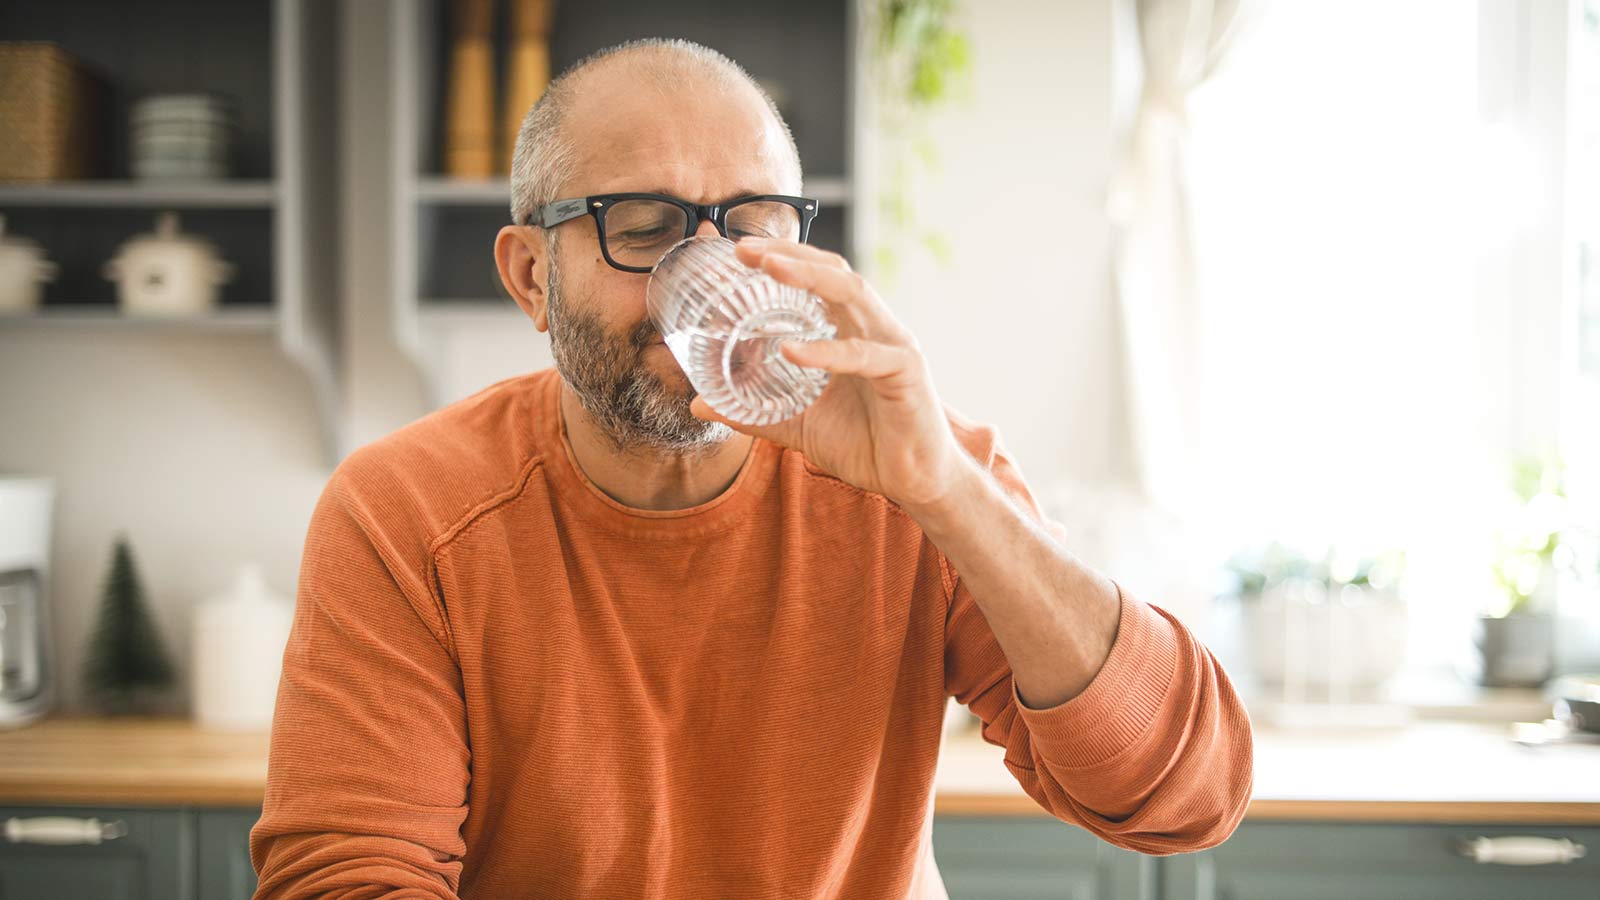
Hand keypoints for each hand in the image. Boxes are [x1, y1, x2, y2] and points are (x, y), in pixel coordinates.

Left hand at [688, 237, 972, 512]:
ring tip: (769, 268)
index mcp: (848, 330)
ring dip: (809, 275)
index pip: (813, 279)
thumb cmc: (865, 444)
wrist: (913, 482)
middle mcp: (872, 327)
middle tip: (742, 248)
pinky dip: (826, 350)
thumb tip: (698, 404)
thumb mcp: (797, 425)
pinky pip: (864, 354)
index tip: (731, 249)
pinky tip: (791, 350)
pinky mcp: (906, 373)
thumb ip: (752, 413)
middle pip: (831, 271)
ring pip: (852, 293)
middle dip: (788, 253)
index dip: (778, 257)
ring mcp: (892, 344)